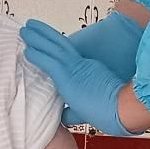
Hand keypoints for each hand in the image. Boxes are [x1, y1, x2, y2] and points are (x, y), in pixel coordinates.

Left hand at [21, 21, 131, 137]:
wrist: (124, 109)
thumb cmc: (114, 111)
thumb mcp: (93, 108)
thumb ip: (75, 112)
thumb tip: (63, 119)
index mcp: (89, 70)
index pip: (69, 58)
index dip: (56, 50)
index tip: (44, 45)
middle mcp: (83, 65)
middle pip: (59, 46)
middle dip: (44, 37)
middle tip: (31, 29)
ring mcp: (76, 68)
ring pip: (52, 48)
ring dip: (37, 38)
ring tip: (25, 29)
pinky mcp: (70, 75)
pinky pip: (49, 62)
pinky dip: (37, 55)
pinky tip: (27, 49)